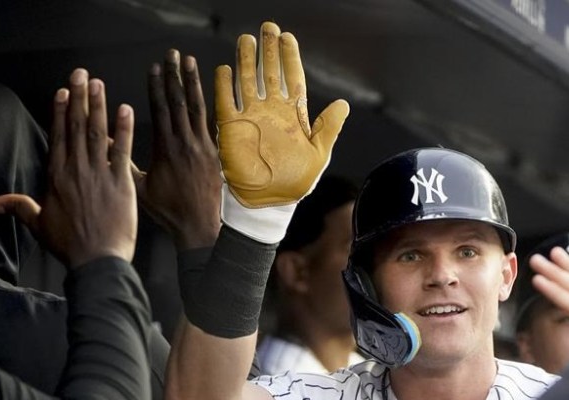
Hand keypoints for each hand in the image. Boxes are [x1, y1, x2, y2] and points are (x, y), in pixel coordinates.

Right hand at [0, 69, 136, 268]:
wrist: (97, 261)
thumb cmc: (70, 245)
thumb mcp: (39, 225)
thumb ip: (17, 207)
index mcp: (57, 177)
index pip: (58, 136)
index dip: (60, 112)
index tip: (63, 91)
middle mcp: (76, 170)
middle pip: (75, 127)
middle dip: (78, 98)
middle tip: (81, 74)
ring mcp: (99, 174)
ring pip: (96, 133)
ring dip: (97, 106)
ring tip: (99, 84)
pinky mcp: (121, 183)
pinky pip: (122, 151)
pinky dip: (123, 130)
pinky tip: (125, 110)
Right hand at [136, 50, 221, 249]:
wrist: (202, 228)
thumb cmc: (170, 212)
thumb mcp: (141, 189)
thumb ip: (125, 164)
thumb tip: (106, 145)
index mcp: (165, 149)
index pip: (159, 109)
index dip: (156, 86)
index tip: (154, 68)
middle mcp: (186, 144)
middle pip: (179, 102)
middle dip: (174, 76)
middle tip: (172, 55)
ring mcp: (204, 147)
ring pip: (197, 108)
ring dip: (193, 82)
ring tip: (190, 62)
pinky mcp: (217, 154)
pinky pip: (213, 122)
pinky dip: (209, 104)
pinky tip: (208, 91)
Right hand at [215, 21, 348, 207]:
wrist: (269, 203)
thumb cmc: (296, 183)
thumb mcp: (318, 155)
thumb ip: (328, 128)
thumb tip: (344, 103)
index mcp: (293, 116)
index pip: (292, 79)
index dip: (290, 57)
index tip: (287, 37)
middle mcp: (271, 111)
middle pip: (270, 73)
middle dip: (268, 50)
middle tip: (268, 28)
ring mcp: (251, 117)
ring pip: (247, 81)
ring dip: (246, 60)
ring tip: (246, 39)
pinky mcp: (231, 128)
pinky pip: (225, 101)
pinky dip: (224, 85)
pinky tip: (225, 68)